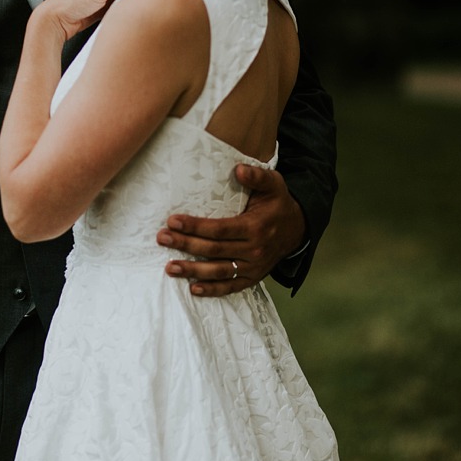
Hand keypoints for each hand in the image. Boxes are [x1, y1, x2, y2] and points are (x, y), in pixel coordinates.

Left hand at [157, 163, 306, 293]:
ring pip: (219, 271)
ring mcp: (253, 267)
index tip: (173, 221)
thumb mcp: (274, 184)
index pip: (219, 229)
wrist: (297, 229)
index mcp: (255, 227)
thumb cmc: (278, 204)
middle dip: (186, 244)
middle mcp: (253, 250)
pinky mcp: (252, 278)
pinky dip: (212, 290)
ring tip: (170, 268)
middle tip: (163, 239)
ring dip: (193, 271)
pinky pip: (231, 287)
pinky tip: (193, 289)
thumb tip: (238, 170)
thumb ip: (257, 176)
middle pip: (214, 250)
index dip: (195, 226)